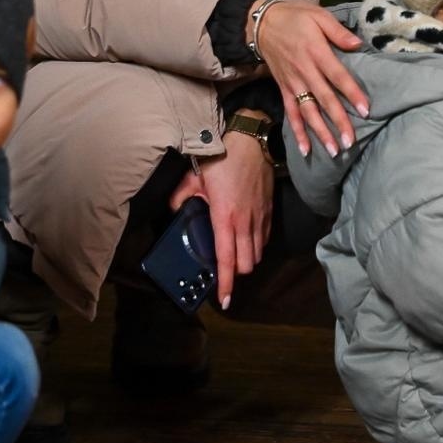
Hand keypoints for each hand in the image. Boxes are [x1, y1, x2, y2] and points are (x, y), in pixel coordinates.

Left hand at [169, 132, 273, 308]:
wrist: (252, 141)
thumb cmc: (222, 158)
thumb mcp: (194, 176)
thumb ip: (180, 196)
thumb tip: (174, 209)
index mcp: (224, 217)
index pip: (227, 259)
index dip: (225, 283)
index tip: (223, 301)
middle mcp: (245, 222)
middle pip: (246, 264)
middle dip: (236, 273)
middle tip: (224, 269)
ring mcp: (260, 218)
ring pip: (257, 254)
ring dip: (246, 260)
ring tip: (235, 256)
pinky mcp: (269, 211)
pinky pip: (265, 239)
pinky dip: (257, 246)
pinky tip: (247, 239)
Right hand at [251, 0, 368, 158]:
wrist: (262, 23)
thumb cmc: (296, 18)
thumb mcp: (319, 16)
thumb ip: (339, 32)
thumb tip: (358, 45)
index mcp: (316, 52)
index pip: (337, 76)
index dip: (351, 93)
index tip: (365, 110)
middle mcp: (304, 71)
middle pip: (324, 100)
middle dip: (338, 122)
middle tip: (351, 142)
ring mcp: (293, 83)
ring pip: (308, 112)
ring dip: (321, 132)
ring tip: (334, 150)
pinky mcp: (284, 89)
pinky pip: (291, 113)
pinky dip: (298, 132)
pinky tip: (306, 150)